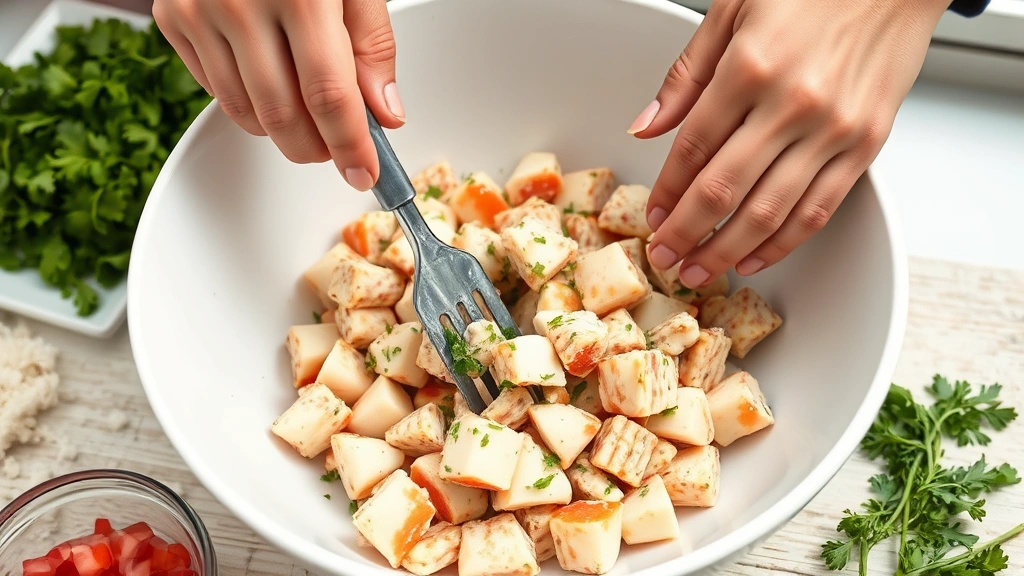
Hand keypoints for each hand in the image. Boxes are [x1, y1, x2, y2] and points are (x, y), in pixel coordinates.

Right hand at [152, 0, 401, 190]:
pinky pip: (215, 92)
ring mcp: (200, 13)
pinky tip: (273, 86)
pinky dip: (250, 107)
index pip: (330, 97)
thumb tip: (383, 113)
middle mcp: (242, 6)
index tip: (364, 173)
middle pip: (284, 117)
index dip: (350, 146)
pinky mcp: (173, 18)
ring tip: (310, 119)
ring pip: (246, 114)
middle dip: (318, 149)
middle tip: (340, 149)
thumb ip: (372, 45)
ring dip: (285, 134)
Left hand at [633, 0, 947, 287]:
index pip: (693, 149)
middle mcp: (792, 104)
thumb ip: (686, 75)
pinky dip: (782, 243)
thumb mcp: (732, 9)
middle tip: (664, 257)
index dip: (667, 191)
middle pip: (723, 191)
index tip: (653, 216)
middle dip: (685, 234)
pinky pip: (818, 210)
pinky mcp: (867, 143)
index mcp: (751, 67)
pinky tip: (754, 257)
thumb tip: (646, 127)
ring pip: (769, 213)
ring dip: (726, 251)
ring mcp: (833, 129)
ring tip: (699, 270)